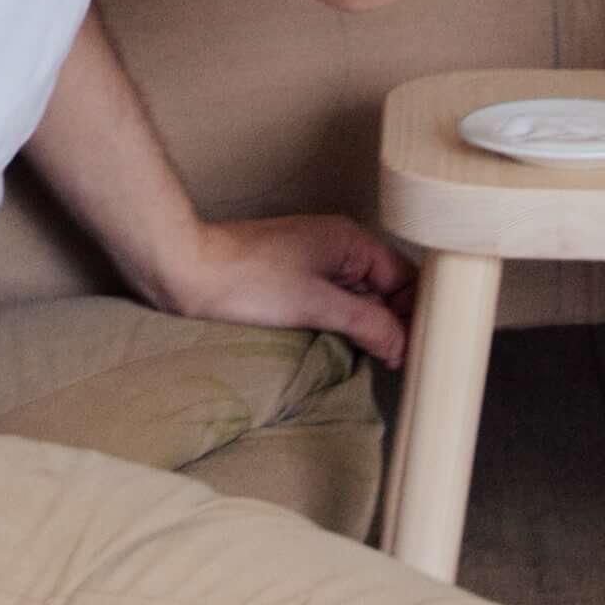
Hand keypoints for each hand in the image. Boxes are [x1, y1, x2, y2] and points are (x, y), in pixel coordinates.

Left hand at [168, 213, 417, 367]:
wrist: (187, 271)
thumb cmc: (247, 280)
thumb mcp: (316, 304)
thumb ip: (368, 323)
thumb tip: (402, 345)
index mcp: (351, 240)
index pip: (404, 277)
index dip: (414, 315)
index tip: (418, 352)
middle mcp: (339, 245)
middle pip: (386, 286)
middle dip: (396, 322)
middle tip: (403, 363)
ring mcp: (317, 259)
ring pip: (361, 295)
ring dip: (372, 325)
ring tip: (381, 361)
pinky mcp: (296, 276)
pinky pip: (336, 299)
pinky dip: (347, 321)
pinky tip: (348, 347)